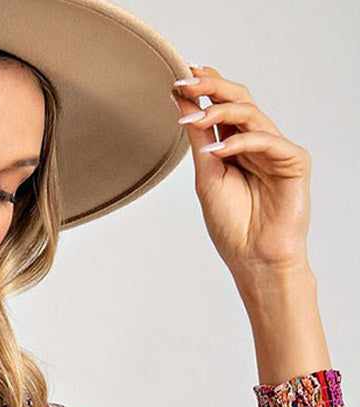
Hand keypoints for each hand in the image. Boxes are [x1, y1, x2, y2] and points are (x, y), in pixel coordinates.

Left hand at [172, 63, 312, 282]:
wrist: (255, 260)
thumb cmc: (233, 226)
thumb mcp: (207, 177)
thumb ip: (198, 139)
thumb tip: (182, 102)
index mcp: (237, 145)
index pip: (224, 105)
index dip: (206, 87)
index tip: (180, 77)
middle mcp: (258, 142)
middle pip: (240, 100)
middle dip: (212, 87)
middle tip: (187, 81)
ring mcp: (277, 150)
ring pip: (252, 114)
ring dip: (221, 111)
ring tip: (196, 118)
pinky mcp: (294, 161)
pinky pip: (268, 141)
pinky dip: (242, 142)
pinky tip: (219, 149)